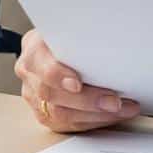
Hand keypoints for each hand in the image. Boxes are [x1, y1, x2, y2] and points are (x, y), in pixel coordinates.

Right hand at [14, 29, 140, 132]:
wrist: (58, 46)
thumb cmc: (72, 36)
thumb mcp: (74, 28)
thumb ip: (84, 37)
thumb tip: (115, 42)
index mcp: (34, 48)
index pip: (41, 63)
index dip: (58, 76)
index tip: (77, 84)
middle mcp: (30, 73)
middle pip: (52, 94)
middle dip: (88, 101)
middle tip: (115, 102)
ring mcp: (34, 95)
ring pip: (60, 114)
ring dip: (96, 115)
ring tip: (123, 109)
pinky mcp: (44, 113)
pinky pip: (66, 124)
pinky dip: (93, 121)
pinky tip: (112, 115)